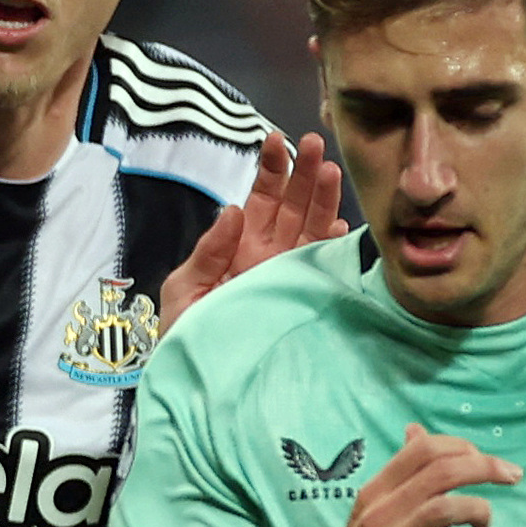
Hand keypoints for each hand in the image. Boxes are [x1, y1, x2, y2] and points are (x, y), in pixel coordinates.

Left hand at [160, 131, 347, 330]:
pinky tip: (341, 228)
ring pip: (312, 231)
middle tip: (317, 142)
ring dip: (323, 201)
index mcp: (239, 248)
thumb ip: (207, 252)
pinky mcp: (302, 301)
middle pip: (293, 207)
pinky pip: (322, 270)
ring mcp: (288, 278)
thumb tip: (231, 210)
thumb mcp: (184, 291)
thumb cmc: (185, 338)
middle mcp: (269, 257)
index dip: (271, 171)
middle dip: (304, 174)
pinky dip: (333, 249)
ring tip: (332, 171)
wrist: (198, 385)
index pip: (260, 201)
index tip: (277, 141)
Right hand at [284, 427, 516, 526]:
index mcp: (374, 493)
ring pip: (445, 509)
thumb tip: (416, 431)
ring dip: (479, 510)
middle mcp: (378, 515)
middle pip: (442, 472)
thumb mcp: (371, 512)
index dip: (464, 447)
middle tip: (512, 476)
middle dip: (487, 467)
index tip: (487, 461)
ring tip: (484, 525)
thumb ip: (399, 475)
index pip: (423, 449)